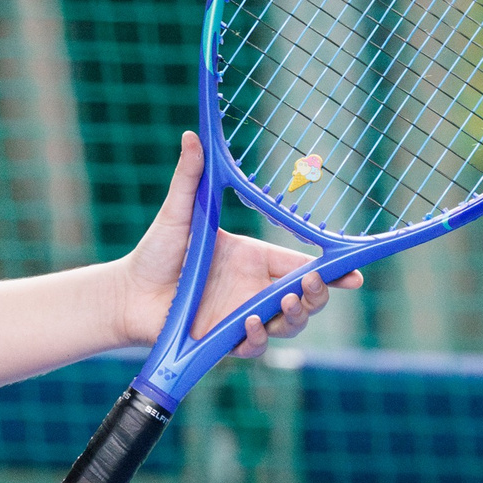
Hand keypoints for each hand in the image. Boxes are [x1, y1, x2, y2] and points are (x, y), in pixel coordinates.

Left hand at [116, 133, 364, 354]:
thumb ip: (189, 178)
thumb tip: (192, 136)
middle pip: (304, 297)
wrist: (127, 293)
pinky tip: (251, 322)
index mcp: (250, 257)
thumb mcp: (177, 212)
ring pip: (287, 323)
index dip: (331, 271)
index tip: (355, 273)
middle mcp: (252, 288)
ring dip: (295, 314)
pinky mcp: (224, 340)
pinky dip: (258, 337)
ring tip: (287, 300)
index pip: (299, 264)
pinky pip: (253, 346)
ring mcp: (241, 315)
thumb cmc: (155, 252)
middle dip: (319, 293)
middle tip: (313, 283)